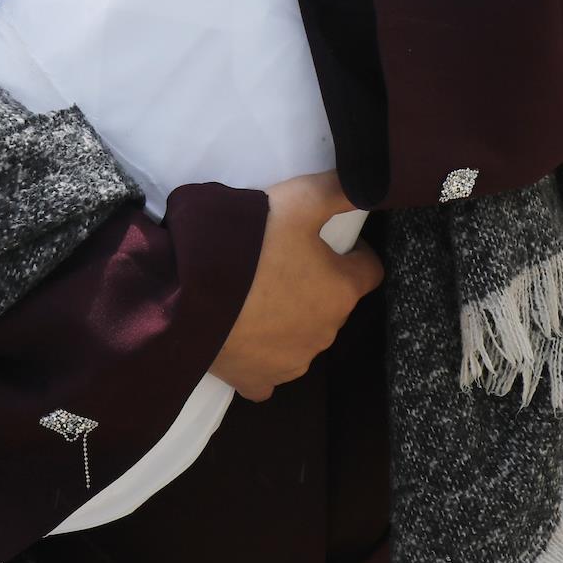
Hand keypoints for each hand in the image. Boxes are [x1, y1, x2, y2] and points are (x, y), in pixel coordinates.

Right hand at [209, 172, 383, 401]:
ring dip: (290, 320)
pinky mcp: (259, 380)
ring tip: (255, 294)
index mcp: (342, 290)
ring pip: (304, 337)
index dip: (351, 252)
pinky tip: (246, 338)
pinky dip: (263, 357)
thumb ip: (340, 190)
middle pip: (334, 303)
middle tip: (280, 262)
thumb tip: (373, 182)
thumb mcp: (299, 199)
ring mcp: (293, 362)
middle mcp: (327, 332)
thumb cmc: (251, 241)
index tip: (324, 241)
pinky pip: (271, 372)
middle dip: (316, 285)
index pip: (369, 270)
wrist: (188, 289)